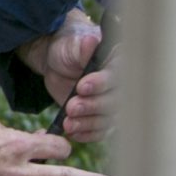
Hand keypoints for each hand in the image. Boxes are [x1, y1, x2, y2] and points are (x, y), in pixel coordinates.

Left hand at [17, 12, 114, 143]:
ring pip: (109, 119)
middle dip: (93, 106)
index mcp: (118, 62)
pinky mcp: (101, 116)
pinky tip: (74, 133)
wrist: (55, 63)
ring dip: (89, 123)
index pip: (118, 76)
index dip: (101, 83)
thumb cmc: (66, 48)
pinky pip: (101, 131)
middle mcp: (120, 85)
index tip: (81, 86)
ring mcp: (111, 102)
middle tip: (72, 107)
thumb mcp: (70, 45)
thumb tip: (91, 41)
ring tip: (68, 124)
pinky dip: (88, 134)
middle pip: (116, 101)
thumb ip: (81, 47)